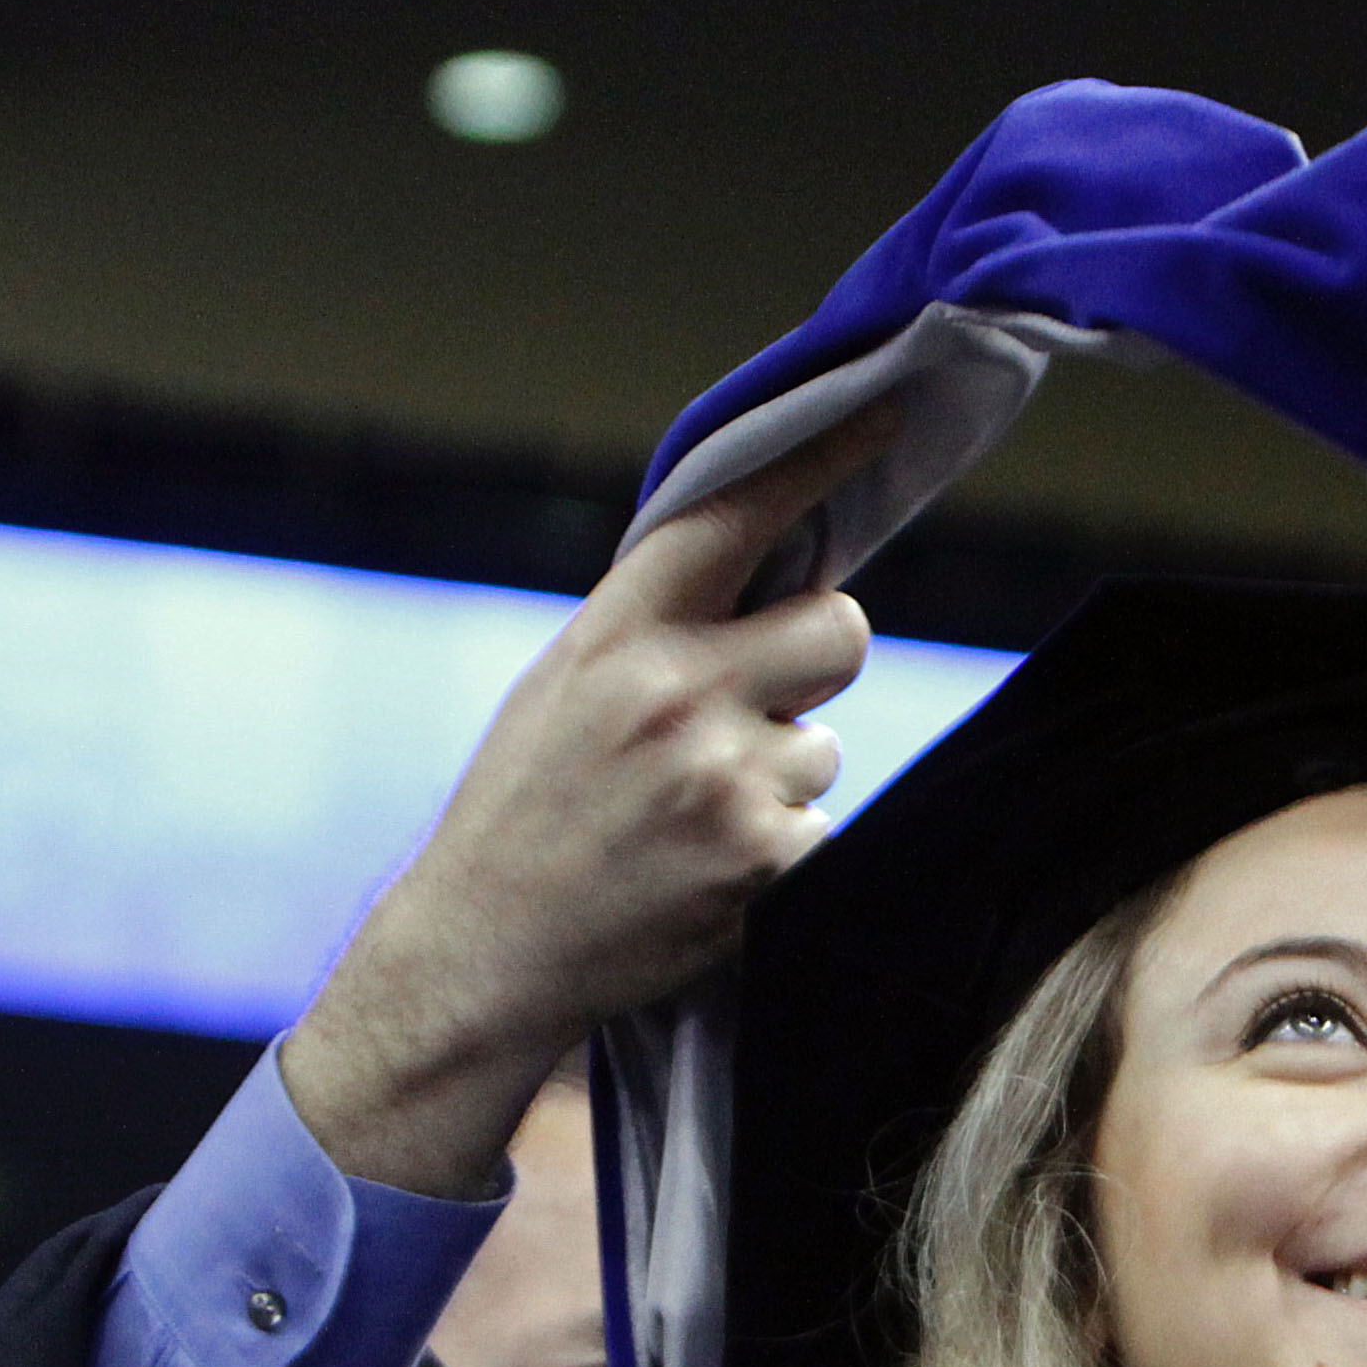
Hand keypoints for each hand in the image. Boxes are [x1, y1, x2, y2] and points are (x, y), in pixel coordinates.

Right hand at [286, 410, 894, 1194]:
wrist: (482, 954)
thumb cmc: (523, 815)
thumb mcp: (563, 688)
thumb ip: (659, 627)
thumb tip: (772, 564)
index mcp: (618, 633)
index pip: (736, 515)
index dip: (819, 461)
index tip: (884, 412)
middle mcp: (675, 693)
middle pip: (843, 628)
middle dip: (813, 668)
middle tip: (748, 714)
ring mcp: (724, 780)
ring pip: (829, 746)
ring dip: (781, 779)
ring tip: (691, 818)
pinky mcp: (764, 863)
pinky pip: (825, 829)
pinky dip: (783, 855)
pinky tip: (708, 873)